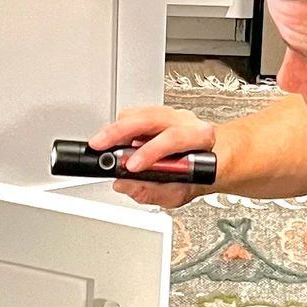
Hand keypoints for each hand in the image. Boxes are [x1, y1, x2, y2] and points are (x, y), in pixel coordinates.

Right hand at [87, 104, 217, 208]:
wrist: (204, 164)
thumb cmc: (195, 176)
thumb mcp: (178, 193)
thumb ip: (151, 191)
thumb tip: (125, 184)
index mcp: (199, 138)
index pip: (174, 138)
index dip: (150, 151)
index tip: (132, 166)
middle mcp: (186, 121)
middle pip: (151, 118)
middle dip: (122, 132)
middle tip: (101, 146)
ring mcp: (170, 115)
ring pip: (140, 113)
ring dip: (117, 129)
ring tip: (102, 145)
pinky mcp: (156, 113)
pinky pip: (134, 114)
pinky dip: (119, 127)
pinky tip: (113, 140)